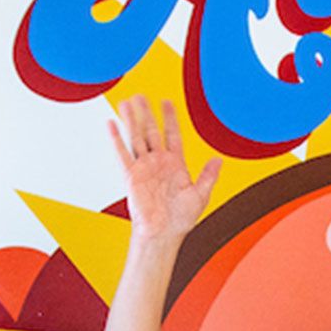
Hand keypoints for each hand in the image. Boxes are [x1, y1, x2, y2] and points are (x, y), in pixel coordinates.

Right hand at [110, 97, 220, 240]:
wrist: (163, 234)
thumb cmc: (181, 219)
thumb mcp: (200, 195)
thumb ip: (209, 176)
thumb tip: (218, 160)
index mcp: (175, 164)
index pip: (172, 134)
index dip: (169, 117)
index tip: (166, 101)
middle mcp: (158, 162)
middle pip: (151, 131)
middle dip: (146, 113)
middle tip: (141, 95)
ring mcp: (144, 167)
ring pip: (136, 137)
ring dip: (131, 119)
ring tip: (126, 102)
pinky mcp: (131, 176)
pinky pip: (122, 154)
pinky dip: (116, 139)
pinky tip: (111, 124)